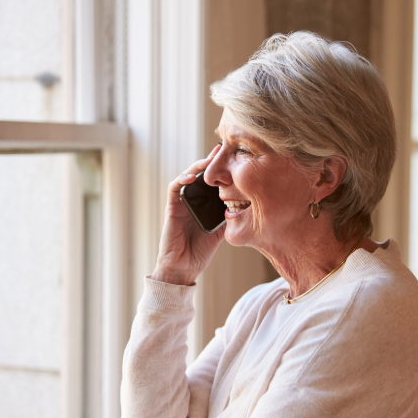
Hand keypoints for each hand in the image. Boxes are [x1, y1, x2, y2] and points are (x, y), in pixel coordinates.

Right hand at [152, 144, 224, 284]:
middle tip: (223, 149)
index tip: (234, 156)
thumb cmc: (200, 251)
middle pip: (201, 175)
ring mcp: (181, 203)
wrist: (184, 268)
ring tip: (210, 158)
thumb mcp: (221, 230)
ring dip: (198, 166)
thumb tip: (246, 203)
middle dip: (211, 161)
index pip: (213, 181)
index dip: (221, 169)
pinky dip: (182, 180)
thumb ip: (228, 215)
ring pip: (188, 177)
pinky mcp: (171, 208)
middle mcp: (193, 200)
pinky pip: (175, 189)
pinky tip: (194, 176)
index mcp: (205, 204)